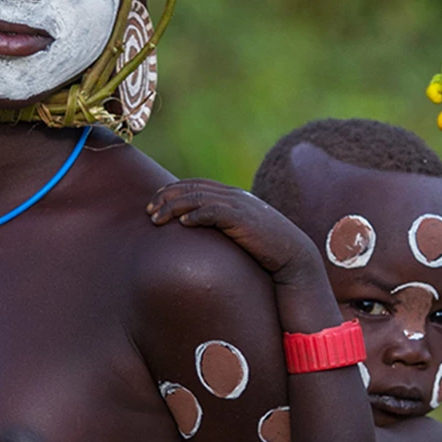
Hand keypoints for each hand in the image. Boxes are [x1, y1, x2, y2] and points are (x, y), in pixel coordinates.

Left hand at [147, 179, 321, 285]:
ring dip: (174, 207)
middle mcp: (234, 196)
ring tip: (157, 219)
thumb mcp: (239, 233)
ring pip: (198, 198)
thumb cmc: (265, 249)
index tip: (153, 203)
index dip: (172, 190)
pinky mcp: (243, 220)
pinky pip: (214, 212)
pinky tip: (183, 224)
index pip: (196, 184)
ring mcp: (239, 206)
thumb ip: (222, 227)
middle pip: (192, 187)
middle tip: (148, 210)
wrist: (293, 256)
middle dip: (167, 197)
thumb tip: (197, 234)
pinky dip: (197, 215)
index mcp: (232, 196)